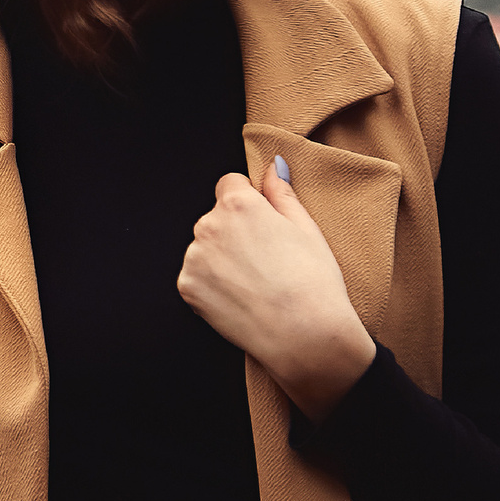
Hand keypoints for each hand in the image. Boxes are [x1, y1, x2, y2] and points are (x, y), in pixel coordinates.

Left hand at [177, 155, 374, 420]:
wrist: (303, 334)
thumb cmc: (313, 280)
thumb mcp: (306, 228)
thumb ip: (281, 193)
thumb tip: (272, 166)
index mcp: (237, 205)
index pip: (229, 184)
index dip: (249, 200)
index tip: (264, 222)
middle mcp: (207, 226)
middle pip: (216, 217)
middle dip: (235, 230)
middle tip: (267, 258)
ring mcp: (192, 258)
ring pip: (205, 248)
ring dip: (222, 257)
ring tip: (256, 280)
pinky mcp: (186, 286)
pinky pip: (197, 275)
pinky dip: (213, 283)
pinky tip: (241, 296)